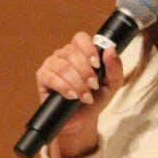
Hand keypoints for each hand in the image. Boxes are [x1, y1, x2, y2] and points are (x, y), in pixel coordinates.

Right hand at [35, 31, 124, 157]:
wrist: (82, 120)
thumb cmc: (96, 98)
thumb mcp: (112, 84)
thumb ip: (115, 67)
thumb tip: (110, 49)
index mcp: (80, 51)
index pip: (80, 38)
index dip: (89, 49)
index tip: (97, 65)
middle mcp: (64, 54)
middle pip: (71, 51)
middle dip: (85, 71)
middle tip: (93, 86)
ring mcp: (51, 64)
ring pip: (62, 66)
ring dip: (76, 82)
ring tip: (85, 96)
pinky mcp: (42, 77)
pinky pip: (51, 78)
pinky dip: (64, 88)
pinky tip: (72, 96)